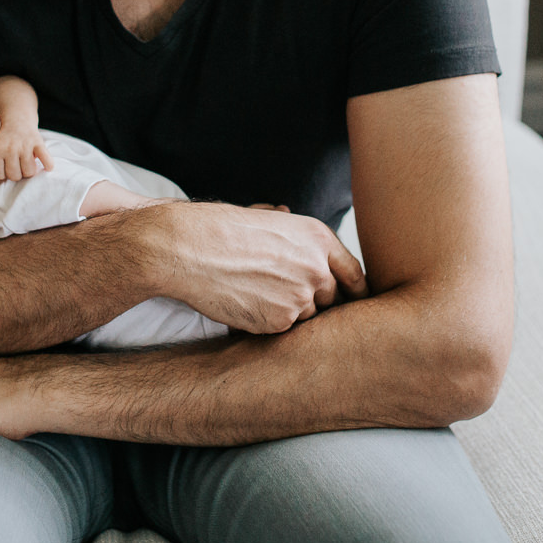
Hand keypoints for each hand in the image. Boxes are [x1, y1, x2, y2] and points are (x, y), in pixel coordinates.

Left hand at [0, 123, 52, 180]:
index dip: (4, 175)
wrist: (17, 120)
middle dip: (17, 174)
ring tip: (28, 165)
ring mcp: (25, 145)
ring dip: (30, 171)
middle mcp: (10, 148)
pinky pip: (45, 159)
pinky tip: (46, 167)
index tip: (6, 169)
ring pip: (29, 172)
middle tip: (18, 167)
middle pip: (15, 176)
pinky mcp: (38, 142)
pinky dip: (48, 165)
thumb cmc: (5, 141)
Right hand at [146, 203, 368, 333]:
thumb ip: (283, 223)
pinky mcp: (279, 322)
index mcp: (317, 237)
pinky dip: (266, 322)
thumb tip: (284, 212)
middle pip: (333, 299)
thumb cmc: (217, 228)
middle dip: (317, 303)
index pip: (354, 272)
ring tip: (256, 295)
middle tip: (289, 300)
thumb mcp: (260, 216)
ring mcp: (300, 297)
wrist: (187, 249)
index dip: (355, 290)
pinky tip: (244, 303)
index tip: (352, 301)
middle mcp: (316, 267)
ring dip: (288, 313)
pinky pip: (282, 330)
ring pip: (307, 317)